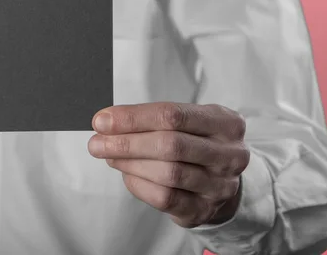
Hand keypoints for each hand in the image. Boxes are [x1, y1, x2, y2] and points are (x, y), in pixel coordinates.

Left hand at [88, 102, 249, 227]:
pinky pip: (165, 198)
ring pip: (167, 174)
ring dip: (130, 164)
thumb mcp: (186, 121)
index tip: (102, 121)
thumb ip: (149, 119)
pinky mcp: (204, 209)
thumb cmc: (196, 142)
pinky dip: (139, 185)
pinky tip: (127, 175)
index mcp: (225, 122)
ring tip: (109, 156)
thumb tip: (107, 124)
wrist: (221, 179)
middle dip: (126, 143)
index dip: (133, 117)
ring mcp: (220, 185)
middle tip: (97, 143)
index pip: (172, 115)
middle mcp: (229, 154)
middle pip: (170, 145)